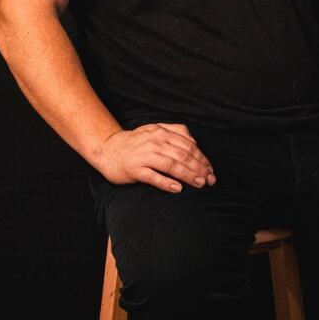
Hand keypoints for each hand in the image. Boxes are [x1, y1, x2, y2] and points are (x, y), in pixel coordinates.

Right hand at [95, 122, 216, 192]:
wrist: (108, 149)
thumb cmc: (135, 142)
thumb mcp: (155, 130)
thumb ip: (175, 131)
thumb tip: (194, 141)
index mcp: (161, 132)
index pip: (187, 145)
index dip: (201, 158)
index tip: (210, 169)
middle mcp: (154, 142)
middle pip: (182, 155)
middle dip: (199, 168)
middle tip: (210, 180)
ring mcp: (144, 156)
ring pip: (171, 165)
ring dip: (188, 174)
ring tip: (199, 183)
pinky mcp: (134, 169)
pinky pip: (153, 177)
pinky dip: (166, 183)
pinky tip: (177, 189)